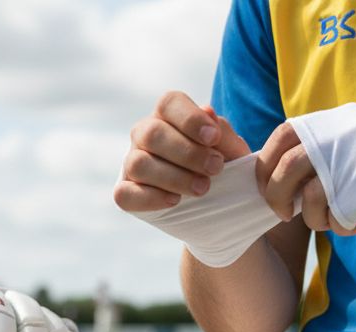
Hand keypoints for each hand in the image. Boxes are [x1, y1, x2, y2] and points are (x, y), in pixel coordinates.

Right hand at [114, 91, 250, 212]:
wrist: (217, 203)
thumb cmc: (220, 167)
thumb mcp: (231, 151)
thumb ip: (223, 133)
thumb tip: (207, 112)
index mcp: (169, 115)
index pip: (169, 103)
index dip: (190, 119)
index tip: (213, 138)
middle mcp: (145, 134)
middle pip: (152, 133)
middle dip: (187, 152)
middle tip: (215, 168)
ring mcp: (132, 163)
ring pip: (138, 164)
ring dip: (174, 178)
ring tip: (202, 188)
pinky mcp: (126, 193)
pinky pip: (124, 194)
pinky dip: (150, 198)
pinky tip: (175, 201)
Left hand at [255, 122, 355, 236]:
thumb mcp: (354, 151)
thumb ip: (319, 154)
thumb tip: (272, 176)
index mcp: (338, 120)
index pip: (285, 134)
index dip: (267, 164)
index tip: (265, 187)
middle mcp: (346, 132)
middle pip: (289, 164)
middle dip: (277, 195)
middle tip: (283, 215)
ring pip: (310, 195)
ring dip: (313, 218)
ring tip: (332, 222)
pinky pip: (335, 218)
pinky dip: (339, 229)